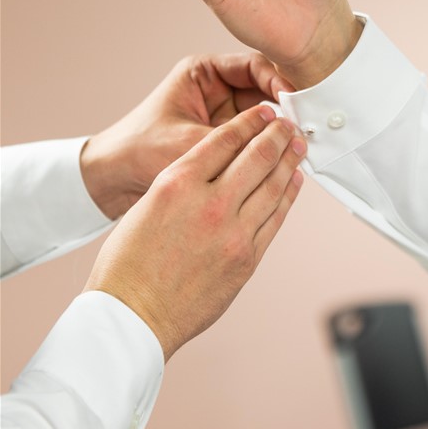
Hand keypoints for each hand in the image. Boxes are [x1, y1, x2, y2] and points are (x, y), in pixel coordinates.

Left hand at [81, 53, 289, 220]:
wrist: (111, 182)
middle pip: (267, 89)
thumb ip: (232, 140)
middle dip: (288, 105)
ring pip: (267, 115)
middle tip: (309, 122)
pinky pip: (259, 139)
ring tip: (304, 140)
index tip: (296, 100)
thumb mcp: (187, 142)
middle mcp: (218, 90)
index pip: (253, 66)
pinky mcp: (227, 142)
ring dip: (283, 127)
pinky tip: (289, 157)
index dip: (279, 80)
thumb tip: (276, 140)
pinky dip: (273, 147)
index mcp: (204, 73)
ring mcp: (225, 116)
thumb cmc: (136, 151)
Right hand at [84, 105, 304, 360]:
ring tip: (298, 144)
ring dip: (289, 161)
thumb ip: (183, 184)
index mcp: (176, 183)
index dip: (249, 122)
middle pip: (256, 156)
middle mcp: (209, 202)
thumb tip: (217, 172)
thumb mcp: (146, 206)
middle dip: (277, 134)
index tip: (262, 112)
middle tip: (289, 122)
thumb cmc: (128, 265)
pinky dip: (287, 196)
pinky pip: (275, 218)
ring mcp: (233, 232)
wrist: (133, 316)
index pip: (223, 139)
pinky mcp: (247, 258)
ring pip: (272, 185)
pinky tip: (293, 181)